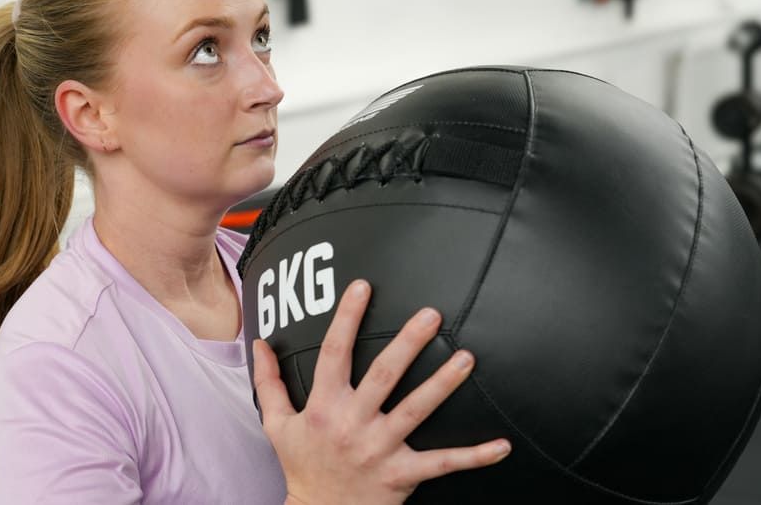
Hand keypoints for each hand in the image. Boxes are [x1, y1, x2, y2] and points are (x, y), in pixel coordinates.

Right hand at [252, 279, 509, 504]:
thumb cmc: (301, 466)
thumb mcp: (276, 424)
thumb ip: (269, 382)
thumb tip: (259, 343)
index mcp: (323, 407)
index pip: (334, 353)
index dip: (347, 318)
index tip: (363, 287)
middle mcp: (352, 424)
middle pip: (384, 376)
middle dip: (408, 343)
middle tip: (431, 315)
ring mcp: (380, 449)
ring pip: (416, 411)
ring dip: (443, 384)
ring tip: (466, 358)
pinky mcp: (403, 474)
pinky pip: (442, 464)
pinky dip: (474, 456)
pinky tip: (501, 445)